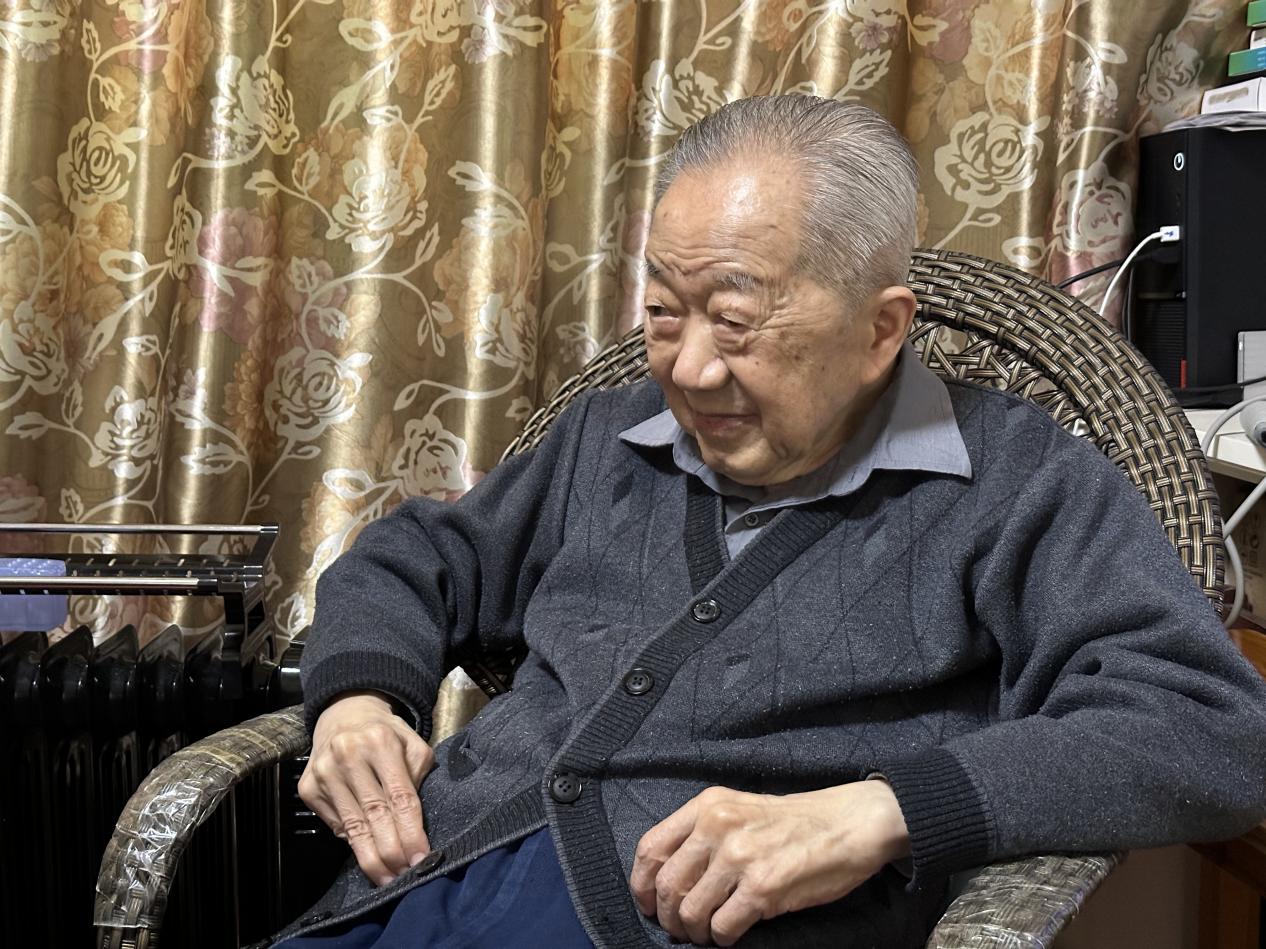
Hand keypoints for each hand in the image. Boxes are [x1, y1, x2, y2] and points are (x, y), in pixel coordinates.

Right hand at [298, 690, 435, 884]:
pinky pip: (334, 825)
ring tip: (387, 877)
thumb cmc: (384, 734)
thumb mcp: (412, 742)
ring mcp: (324, 772)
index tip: (421, 856)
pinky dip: (352, 842)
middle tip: (405, 875)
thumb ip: (419, 775)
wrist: (344, 715)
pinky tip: (366, 853)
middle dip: (392, 851)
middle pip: (374, 815)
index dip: (411, 831)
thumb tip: (415, 823)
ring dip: (371, 857)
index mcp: (380, 740)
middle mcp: (348, 755)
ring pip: (352, 827)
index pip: (399, 796)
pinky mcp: (308, 787)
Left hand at [629, 781, 909, 945]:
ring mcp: (739, 856)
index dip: (641, 885)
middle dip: (669, 917)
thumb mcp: (739, 809)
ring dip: (695, 933)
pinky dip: (721, 940)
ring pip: (690, 911)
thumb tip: (669, 880)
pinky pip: (722, 927)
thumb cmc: (795, 822)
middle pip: (665, 885)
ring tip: (708, 934)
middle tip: (682, 929)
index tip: (649, 905)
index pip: (650, 848)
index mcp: (706, 806)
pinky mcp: (763, 887)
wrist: (849, 823)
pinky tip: (732, 935)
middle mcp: (716, 827)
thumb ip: (703, 835)